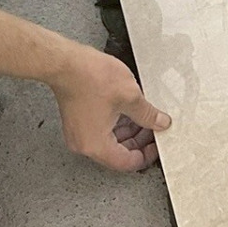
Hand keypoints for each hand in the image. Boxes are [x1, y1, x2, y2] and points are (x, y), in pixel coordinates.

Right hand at [48, 45, 171, 170]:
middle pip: (117, 154)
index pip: (127, 163)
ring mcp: (77, 134)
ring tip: (143, 116)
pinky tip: (127, 110)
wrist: (66, 63)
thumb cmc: (90, 77)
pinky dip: (115, 125)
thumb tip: (160, 123)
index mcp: (96, 145)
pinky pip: (100, 131)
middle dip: (138, 142)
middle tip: (153, 129)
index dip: (146, 155)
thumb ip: (148, 114)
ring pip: (109, 142)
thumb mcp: (130, 96)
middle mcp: (84, 145)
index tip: (157, 145)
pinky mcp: (76, 121)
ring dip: (128, 132)